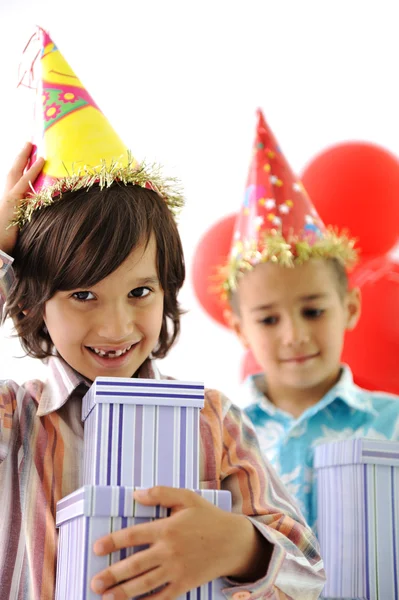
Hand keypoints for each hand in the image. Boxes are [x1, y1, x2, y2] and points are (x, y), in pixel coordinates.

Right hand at [0, 142, 43, 254]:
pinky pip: (25, 182)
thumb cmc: (6, 244)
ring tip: (32, 144)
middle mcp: (5, 196)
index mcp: (6, 202)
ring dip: (25, 157)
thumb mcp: (18, 230)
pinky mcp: (13, 201)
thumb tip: (38, 220)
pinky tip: (41, 160)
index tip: (27, 159)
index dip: (21, 170)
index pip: (13, 181)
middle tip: (28, 144)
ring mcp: (8, 198)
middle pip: (12, 171)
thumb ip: (26, 221)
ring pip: (16, 172)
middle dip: (20, 157)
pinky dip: (33, 170)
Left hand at [91, 486, 269, 599]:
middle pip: (134, 565)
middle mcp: (168, 551)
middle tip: (95, 582)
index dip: (112, 542)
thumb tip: (136, 494)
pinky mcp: (184, 585)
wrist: (233, 542)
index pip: (132, 535)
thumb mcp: (187, 498)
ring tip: (106, 597)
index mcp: (167, 528)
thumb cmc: (208, 517)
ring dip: (123, 593)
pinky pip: (161, 598)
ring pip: (144, 584)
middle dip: (112, 575)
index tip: (97, 548)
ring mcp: (176, 570)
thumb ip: (161, 493)